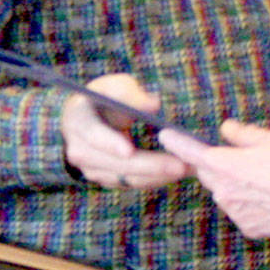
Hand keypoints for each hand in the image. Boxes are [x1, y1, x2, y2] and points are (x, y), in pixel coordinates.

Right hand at [60, 73, 187, 189]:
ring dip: (160, 176)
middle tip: (181, 165)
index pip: (93, 135)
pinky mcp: (109, 180)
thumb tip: (152, 105)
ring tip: (191, 168)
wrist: (89, 119)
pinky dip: (158, 179)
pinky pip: (134, 183)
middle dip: (150, 166)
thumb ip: (130, 93)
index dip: (110, 143)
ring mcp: (93, 169)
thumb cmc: (105, 97)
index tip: (128, 150)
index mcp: (78, 121)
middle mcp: (80, 150)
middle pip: (116, 164)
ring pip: (128, 178)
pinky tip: (182, 172)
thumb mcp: (114, 86)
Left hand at [158, 119, 269, 238]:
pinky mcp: (248, 227)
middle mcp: (223, 190)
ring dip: (234, 185)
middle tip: (238, 158)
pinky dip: (249, 204)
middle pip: (208, 174)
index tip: (166, 136)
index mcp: (224, 164)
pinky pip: (241, 211)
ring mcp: (234, 211)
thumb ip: (243, 134)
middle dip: (215, 165)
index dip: (177, 142)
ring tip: (262, 179)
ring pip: (224, 194)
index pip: (191, 151)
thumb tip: (226, 129)